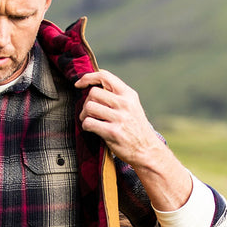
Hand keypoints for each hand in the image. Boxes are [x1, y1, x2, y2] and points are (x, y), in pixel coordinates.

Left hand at [75, 70, 191, 210]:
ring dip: (84, 115)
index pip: (105, 76)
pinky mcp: (113, 132)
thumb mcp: (131, 106)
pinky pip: (89, 123)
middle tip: (88, 112)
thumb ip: (116, 96)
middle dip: (86, 102)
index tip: (79, 84)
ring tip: (89, 121)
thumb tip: (91, 87)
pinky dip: (86, 126)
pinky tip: (91, 129)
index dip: (88, 77)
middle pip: (93, 93)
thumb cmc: (135, 128)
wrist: (147, 150)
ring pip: (89, 107)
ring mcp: (120, 118)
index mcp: (129, 94)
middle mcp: (125, 104)